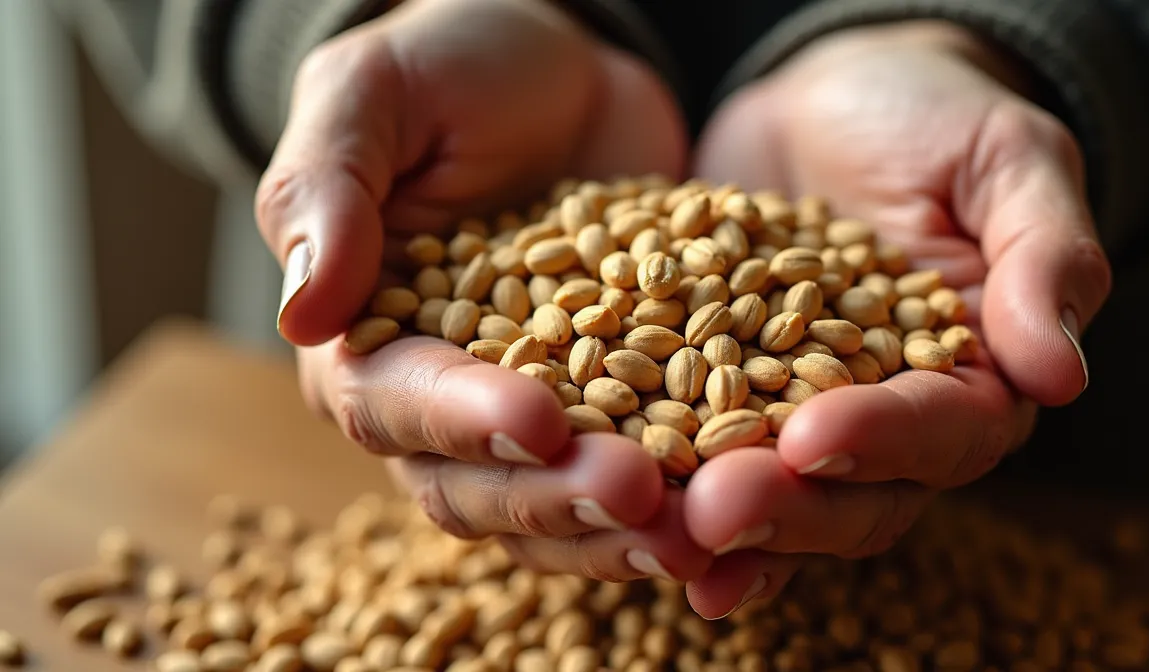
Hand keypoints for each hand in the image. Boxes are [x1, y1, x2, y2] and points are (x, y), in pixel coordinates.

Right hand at [256, 0, 708, 582]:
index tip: (538, 421)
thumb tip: (302, 310)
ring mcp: (537, 411)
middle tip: (638, 493)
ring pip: (559, 505)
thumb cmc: (451, 64)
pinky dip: (685, 497)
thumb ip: (326, 191)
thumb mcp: (375, 92)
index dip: (463, 421)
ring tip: (699, 527)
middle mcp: (441, 398)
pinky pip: (644, 469)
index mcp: (364, 335)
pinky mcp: (621, 406)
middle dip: (556, 496)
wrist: (561, 66)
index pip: (394, 402)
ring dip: (623, 528)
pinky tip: (742, 501)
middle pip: (478, 484)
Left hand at [682, 21, 1111, 617]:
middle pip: (853, 496)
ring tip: (656, 532)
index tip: (814, 439)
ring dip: (716, 523)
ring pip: (772, 495)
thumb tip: (1058, 373)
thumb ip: (1044, 257)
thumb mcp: (1006, 158)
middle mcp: (890, 421)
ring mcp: (800, 415)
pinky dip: (665, 488)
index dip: (882, 442)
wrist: (833, 99)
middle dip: (785, 508)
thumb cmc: (934, 117)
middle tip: (713, 510)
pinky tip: (614, 508)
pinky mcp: (720, 395)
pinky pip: (696, 452)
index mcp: (974, 376)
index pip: (942, 431)